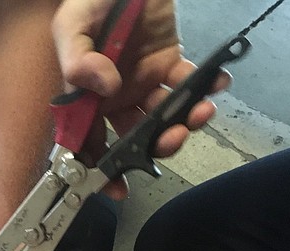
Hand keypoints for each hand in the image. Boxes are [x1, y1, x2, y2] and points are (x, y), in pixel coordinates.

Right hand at [52, 0, 230, 192]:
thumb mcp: (73, 23)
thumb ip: (77, 58)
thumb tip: (106, 88)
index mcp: (87, 95)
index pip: (88, 140)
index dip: (100, 168)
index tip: (116, 188)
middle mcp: (115, 96)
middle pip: (134, 136)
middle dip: (156, 145)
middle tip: (173, 138)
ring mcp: (144, 81)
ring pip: (164, 116)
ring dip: (185, 120)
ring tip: (201, 110)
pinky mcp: (170, 63)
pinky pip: (187, 83)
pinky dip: (206, 87)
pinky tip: (217, 81)